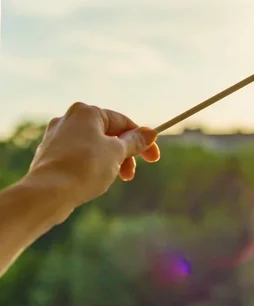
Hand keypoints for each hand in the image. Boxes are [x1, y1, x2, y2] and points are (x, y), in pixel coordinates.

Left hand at [27, 102, 159, 218]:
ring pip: (94, 146)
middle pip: (108, 134)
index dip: (142, 141)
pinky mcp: (50, 155)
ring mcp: (57, 137)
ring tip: (113, 179)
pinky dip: (92, 166)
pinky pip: (79, 156)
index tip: (153, 158)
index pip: (123, 122)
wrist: (48, 193)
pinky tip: (93, 181)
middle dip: (124, 154)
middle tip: (131, 174)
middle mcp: (69, 119)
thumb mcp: (117, 153)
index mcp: (87, 112)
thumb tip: (150, 133)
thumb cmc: (85, 167)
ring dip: (110, 161)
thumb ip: (135, 141)